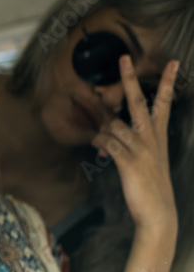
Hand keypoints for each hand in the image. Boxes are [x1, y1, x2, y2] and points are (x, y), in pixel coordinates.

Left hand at [90, 56, 178, 233]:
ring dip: (102, 131)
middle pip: (139, 102)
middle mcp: (152, 138)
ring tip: (101, 143)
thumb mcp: (144, 160)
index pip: (164, 103)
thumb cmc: (149, 186)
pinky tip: (98, 149)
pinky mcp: (130, 162)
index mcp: (159, 135)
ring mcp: (142, 149)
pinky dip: (99, 143)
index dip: (168, 82)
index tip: (173, 62)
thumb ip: (126, 143)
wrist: (159, 214)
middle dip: (129, 79)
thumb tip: (104, 133)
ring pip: (114, 125)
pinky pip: (108, 143)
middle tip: (123, 58)